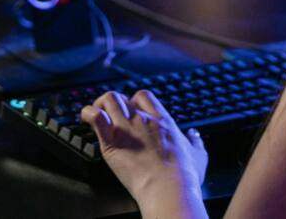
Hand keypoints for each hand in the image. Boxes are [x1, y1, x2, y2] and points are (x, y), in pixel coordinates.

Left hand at [81, 90, 207, 214]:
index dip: (134, 101)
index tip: (132, 111)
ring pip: (108, 100)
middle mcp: (142, 120)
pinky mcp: (112, 142)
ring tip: (97, 115)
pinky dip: (88, 114)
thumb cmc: (183, 176)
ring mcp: (126, 129)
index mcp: (162, 121)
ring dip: (99, 105)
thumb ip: (195, 142)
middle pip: (122, 96)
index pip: (143, 96)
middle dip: (114, 104)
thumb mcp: (198, 155)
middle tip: (111, 116)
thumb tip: (194, 135)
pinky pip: (95, 117)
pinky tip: (87, 118)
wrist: (169, 189)